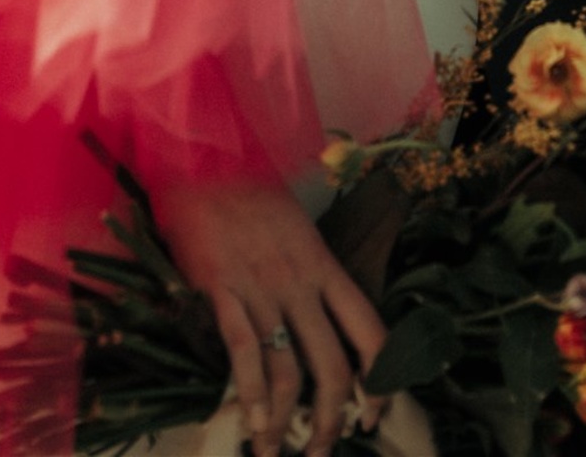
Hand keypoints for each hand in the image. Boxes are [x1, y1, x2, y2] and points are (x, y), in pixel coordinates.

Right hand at [152, 176, 384, 456]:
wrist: (204, 158)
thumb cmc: (247, 191)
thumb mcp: (294, 226)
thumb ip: (308, 272)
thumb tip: (316, 320)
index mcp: (324, 265)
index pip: (370, 331)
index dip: (381, 381)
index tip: (374, 415)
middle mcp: (301, 283)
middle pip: (332, 367)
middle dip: (332, 420)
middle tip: (323, 450)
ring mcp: (263, 288)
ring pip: (289, 372)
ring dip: (285, 422)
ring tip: (276, 451)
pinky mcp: (223, 290)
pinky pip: (244, 354)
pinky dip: (251, 397)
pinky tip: (252, 425)